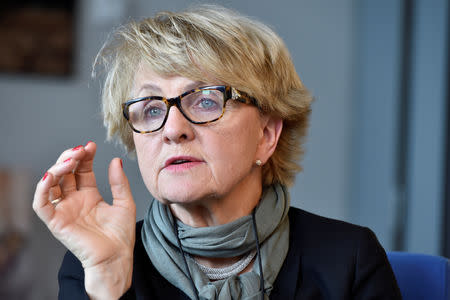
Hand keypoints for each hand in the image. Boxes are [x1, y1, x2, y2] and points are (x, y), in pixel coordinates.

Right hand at [32, 141, 135, 298]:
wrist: (117, 257)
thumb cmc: (121, 235)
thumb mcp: (125, 202)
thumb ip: (119, 182)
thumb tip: (116, 160)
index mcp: (89, 195)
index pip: (81, 170)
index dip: (85, 156)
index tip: (91, 145)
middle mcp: (74, 200)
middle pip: (65, 173)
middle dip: (70, 158)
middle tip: (81, 150)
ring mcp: (64, 210)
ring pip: (51, 184)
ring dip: (57, 168)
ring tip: (71, 159)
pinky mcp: (56, 222)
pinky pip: (41, 204)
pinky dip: (42, 189)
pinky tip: (51, 175)